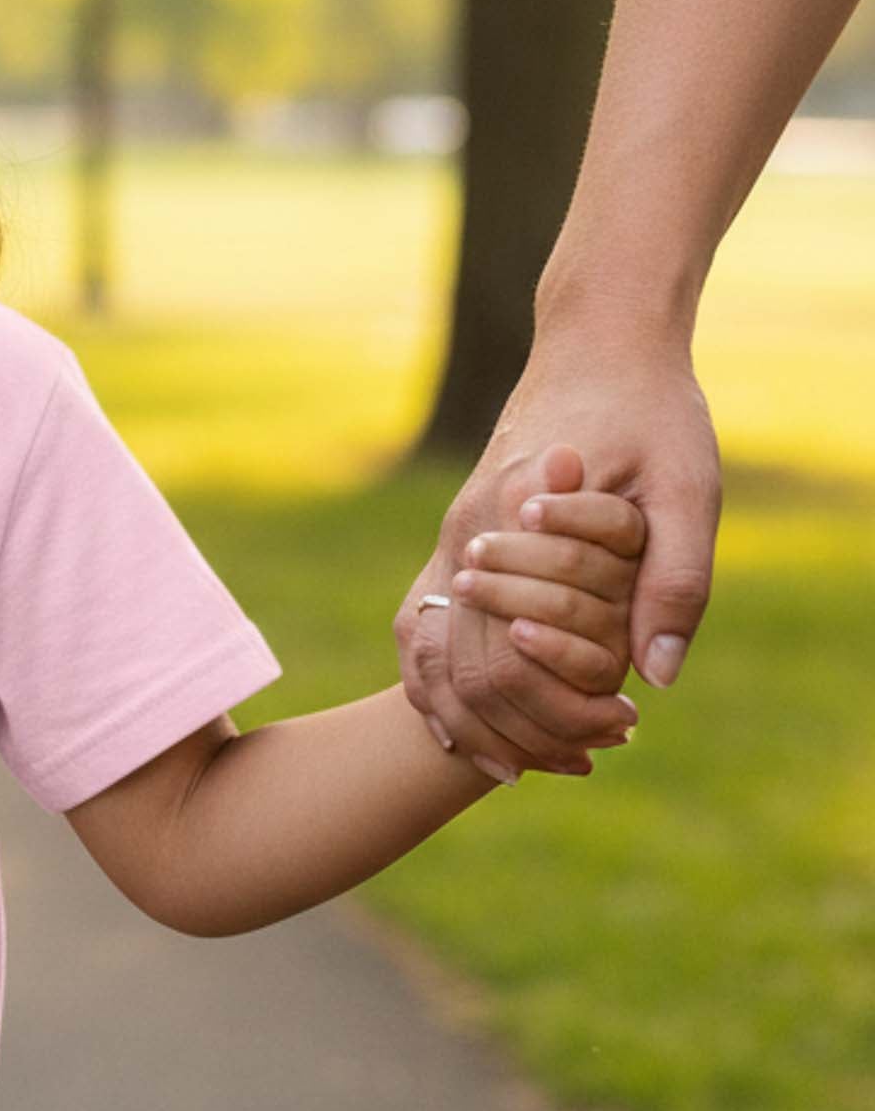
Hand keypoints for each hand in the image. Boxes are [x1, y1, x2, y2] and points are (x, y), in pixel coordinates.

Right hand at [398, 335, 719, 771]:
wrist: (598, 347)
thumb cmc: (652, 414)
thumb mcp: (689, 491)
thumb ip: (674, 580)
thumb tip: (655, 678)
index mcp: (514, 525)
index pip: (505, 656)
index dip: (553, 712)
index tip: (619, 729)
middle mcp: (465, 537)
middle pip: (459, 669)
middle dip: (517, 731)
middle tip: (590, 760)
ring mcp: (450, 540)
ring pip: (426, 656)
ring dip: (471, 719)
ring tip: (526, 763)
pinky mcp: (454, 542)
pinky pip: (421, 629)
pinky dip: (436, 684)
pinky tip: (464, 722)